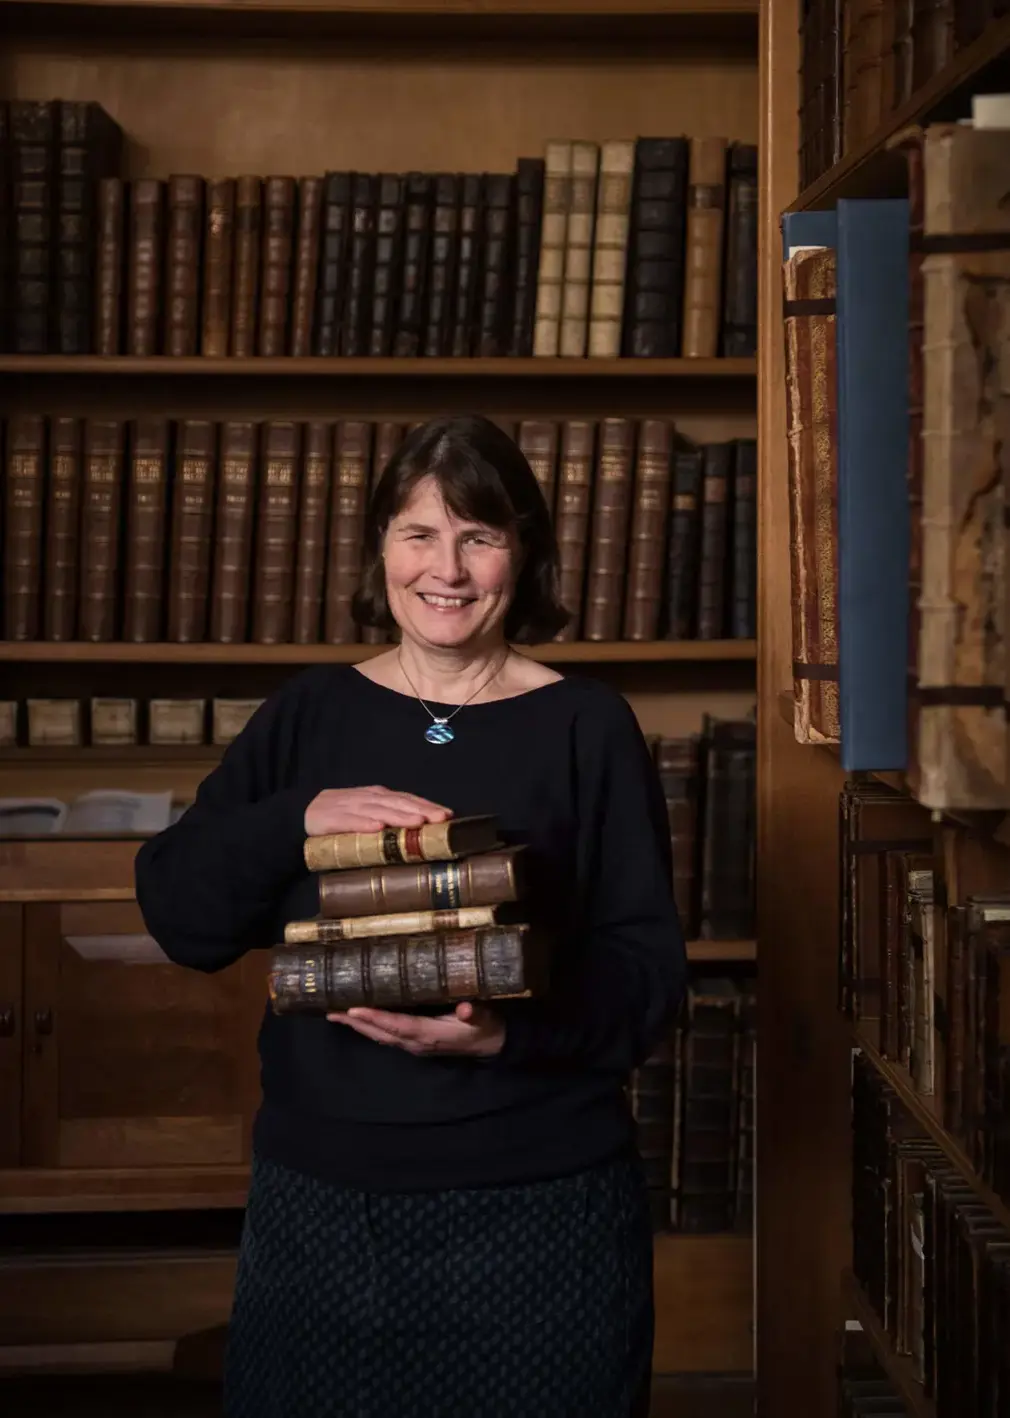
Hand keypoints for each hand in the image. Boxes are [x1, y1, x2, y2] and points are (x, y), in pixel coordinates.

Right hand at [304, 785, 450, 836]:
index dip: (427, 805)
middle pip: (398, 802)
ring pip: (378, 810)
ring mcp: (349, 807)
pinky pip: (350, 821)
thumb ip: (389, 817)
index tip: (447, 814)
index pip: (407, 798)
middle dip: (420, 810)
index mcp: (378, 796)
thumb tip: (422, 828)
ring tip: (417, 822)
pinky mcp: (331, 819)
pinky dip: (364, 823)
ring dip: (399, 815)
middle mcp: (367, 799)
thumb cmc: (341, 817)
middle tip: (440, 819)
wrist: (301, 815)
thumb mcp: (367, 813)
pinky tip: (377, 827)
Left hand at [328, 1000, 505, 1057]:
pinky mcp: (415, 1042)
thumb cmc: (485, 1027)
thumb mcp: (484, 1019)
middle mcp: (417, 1043)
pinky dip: (370, 1028)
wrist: (491, 1045)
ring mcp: (414, 1045)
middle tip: (331, 1011)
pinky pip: (387, 1036)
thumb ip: (474, 1014)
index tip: (354, 1010)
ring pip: (381, 1036)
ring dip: (358, 1027)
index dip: (376, 1019)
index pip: (397, 1026)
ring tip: (336, 1014)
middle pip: (381, 1033)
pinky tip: (359, 1020)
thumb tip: (465, 1009)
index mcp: (430, 1035)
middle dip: (356, 1024)